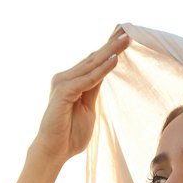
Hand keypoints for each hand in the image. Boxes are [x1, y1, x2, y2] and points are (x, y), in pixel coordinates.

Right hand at [30, 28, 129, 165]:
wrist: (54, 151)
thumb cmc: (70, 134)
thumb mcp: (88, 109)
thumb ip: (93, 90)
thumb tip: (103, 73)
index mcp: (73, 82)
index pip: (93, 62)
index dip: (108, 49)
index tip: (123, 36)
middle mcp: (66, 78)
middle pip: (93, 58)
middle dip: (111, 45)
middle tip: (127, 30)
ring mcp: (63, 83)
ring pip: (91, 65)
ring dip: (110, 52)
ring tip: (125, 39)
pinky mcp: (63, 92)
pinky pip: (87, 80)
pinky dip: (102, 70)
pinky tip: (114, 60)